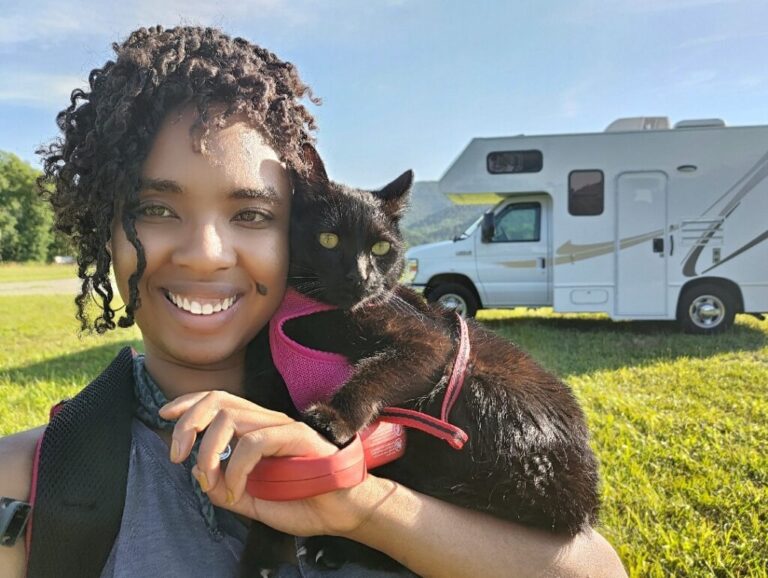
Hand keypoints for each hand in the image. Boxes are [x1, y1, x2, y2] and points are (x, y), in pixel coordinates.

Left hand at [158, 391, 395, 537]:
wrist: (342, 512)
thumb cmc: (303, 503)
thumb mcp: (251, 500)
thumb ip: (224, 488)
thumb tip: (200, 476)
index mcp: (257, 430)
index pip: (219, 401)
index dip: (189, 403)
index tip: (165, 413)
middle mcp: (268, 422)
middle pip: (219, 400)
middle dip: (189, 422)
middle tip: (177, 455)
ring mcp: (283, 427)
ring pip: (231, 418)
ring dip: (208, 450)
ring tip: (208, 479)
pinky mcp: (297, 437)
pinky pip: (254, 443)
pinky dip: (235, 469)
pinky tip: (237, 491)